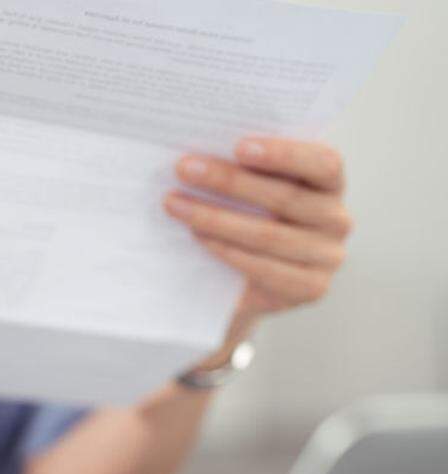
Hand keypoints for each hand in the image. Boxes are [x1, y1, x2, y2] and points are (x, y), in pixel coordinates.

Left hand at [164, 137, 351, 350]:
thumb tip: (200, 151)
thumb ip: (243, 167)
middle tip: (185, 169)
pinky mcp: (310, 288)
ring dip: (215, 218)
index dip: (283, 154)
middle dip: (229, 181)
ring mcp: (327, 256)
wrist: (246, 280)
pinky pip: (264, 268)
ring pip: (268, 234)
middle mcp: (336, 219)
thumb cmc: (248, 216)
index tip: (238, 146)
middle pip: (285, 198)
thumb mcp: (251, 189)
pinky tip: (197, 236)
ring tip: (176, 204)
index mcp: (330, 183)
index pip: (323, 163)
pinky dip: (226, 250)